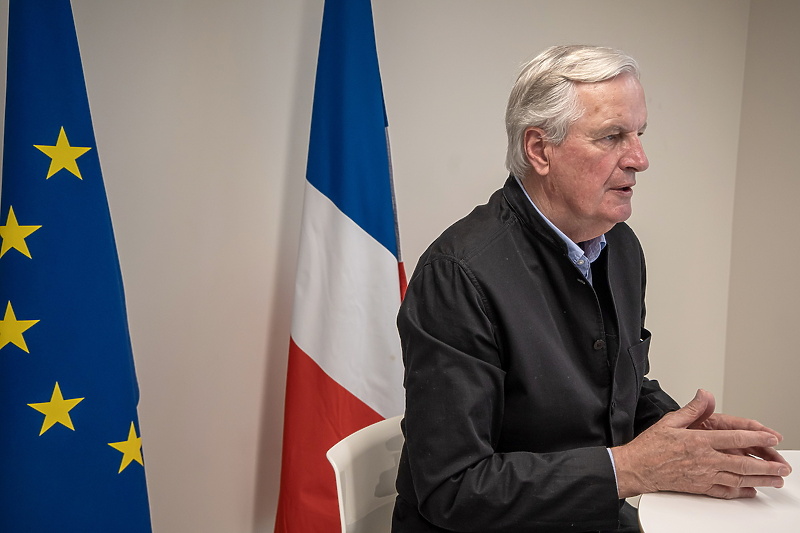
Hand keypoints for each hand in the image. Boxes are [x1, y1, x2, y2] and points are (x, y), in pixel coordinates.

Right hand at [611, 389, 791, 498]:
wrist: (636, 469)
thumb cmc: (650, 447)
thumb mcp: (669, 421)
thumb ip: (691, 409)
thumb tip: (705, 395)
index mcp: (699, 441)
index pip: (735, 439)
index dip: (757, 438)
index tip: (772, 437)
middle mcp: (705, 460)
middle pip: (743, 463)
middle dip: (767, 465)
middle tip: (783, 465)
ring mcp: (704, 476)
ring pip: (738, 479)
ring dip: (760, 479)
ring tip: (775, 479)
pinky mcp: (699, 487)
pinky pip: (725, 491)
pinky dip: (741, 492)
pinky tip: (750, 490)